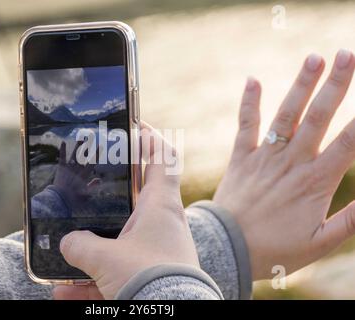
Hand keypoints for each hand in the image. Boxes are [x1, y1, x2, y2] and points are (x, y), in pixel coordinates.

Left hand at [52, 141, 99, 212]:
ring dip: (78, 146)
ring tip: (81, 138)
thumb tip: (99, 179)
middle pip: (83, 155)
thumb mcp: (86, 194)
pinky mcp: (61, 168)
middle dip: (88, 146)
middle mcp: (77, 168)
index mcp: (84, 174)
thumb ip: (93, 186)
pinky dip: (63, 150)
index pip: (92, 162)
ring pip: (75, 154)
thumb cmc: (74, 198)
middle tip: (90, 138)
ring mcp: (69, 167)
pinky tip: (63, 142)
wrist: (61, 198)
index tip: (100, 146)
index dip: (96, 153)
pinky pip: (62, 157)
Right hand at [53, 122, 199, 299]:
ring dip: (94, 247)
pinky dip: (92, 282)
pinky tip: (64, 293)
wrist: (169, 317)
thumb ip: (81, 246)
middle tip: (91, 184)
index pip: (162, 157)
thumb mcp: (105, 259)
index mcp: (160, 206)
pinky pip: (117, 272)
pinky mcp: (150, 274)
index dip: (151, 137)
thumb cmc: (148, 280)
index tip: (134, 125)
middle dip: (113, 190)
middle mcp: (162, 224)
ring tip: (66, 254)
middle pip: (138, 195)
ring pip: (121, 238)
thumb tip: (67, 243)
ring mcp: (157, 250)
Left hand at [213, 50, 354, 279]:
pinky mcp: (241, 158)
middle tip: (349, 54)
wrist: (228, 249)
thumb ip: (350, 221)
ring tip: (314, 57)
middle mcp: (291, 162)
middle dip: (336, 84)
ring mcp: (264, 157)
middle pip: (318, 117)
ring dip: (301, 85)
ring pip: (286, 115)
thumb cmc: (275, 250)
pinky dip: (249, 103)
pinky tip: (253, 80)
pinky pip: (246, 126)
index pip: (348, 143)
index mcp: (315, 182)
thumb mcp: (320, 242)